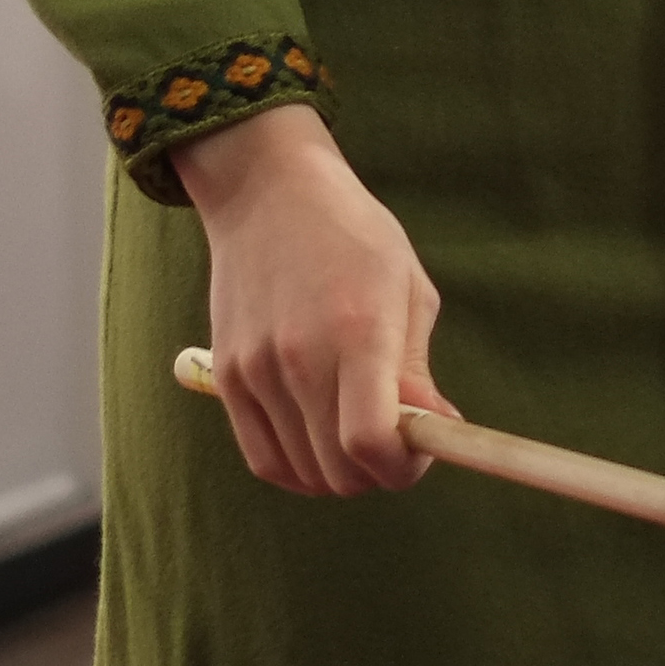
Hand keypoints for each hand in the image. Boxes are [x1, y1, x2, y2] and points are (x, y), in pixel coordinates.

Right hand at [173, 104, 448, 495]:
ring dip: (338, 473)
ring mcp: (257, 369)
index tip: (421, 455)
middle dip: (377, 473)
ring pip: (302, 471)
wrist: (269, 192)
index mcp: (358, 331)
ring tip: (358, 436)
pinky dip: (297, 468)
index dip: (403, 468)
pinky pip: (262, 457)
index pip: (372, 440)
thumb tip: (437, 433)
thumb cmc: (355, 236)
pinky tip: (320, 446)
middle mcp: (301, 357)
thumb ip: (417, 370)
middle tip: (396, 444)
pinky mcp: (227, 376)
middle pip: (338, 468)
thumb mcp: (408, 289)